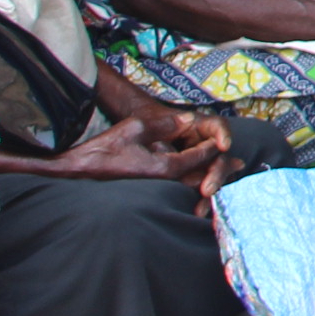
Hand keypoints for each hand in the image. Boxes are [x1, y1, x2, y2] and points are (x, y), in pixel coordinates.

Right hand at [51, 109, 241, 206]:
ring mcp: (155, 191)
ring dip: (209, 179)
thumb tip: (188, 120)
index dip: (214, 147)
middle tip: (240, 165)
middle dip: (220, 169)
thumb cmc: (101, 151)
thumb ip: (164, 124)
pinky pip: (176, 192)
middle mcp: (163, 183)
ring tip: (227, 175)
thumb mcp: (134, 130)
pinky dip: (192, 187)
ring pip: (191, 186)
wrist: (74, 173)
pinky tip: (199, 185)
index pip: (200, 156)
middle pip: (202, 176)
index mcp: (164, 167)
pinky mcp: (148, 195)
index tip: (226, 142)